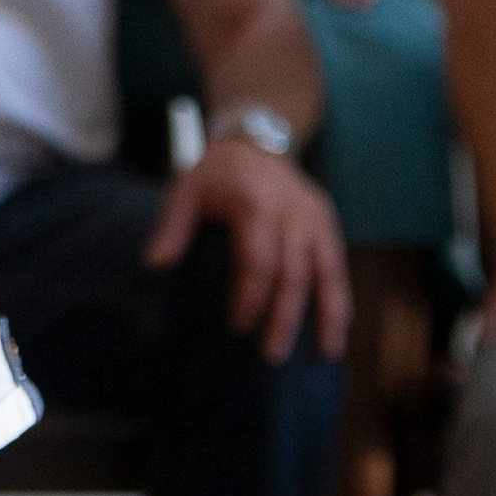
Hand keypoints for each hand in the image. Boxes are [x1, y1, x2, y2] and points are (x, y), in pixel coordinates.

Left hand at [146, 135, 350, 360]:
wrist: (258, 141)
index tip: (238, 327)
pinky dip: (340, 297)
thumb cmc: (216, 173)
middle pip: (294, 273)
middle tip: (271, 355)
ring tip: (327, 354)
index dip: (251, 297)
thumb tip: (154, 265)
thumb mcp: (186, 189)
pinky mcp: (328, 222)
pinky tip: (340, 328)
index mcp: (257, 204)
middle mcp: (293, 212)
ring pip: (326, 271)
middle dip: (284, 317)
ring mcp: (315, 217)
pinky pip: (337, 264)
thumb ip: (172, 227)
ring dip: (327, 314)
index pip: (259, 261)